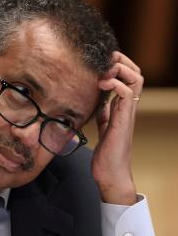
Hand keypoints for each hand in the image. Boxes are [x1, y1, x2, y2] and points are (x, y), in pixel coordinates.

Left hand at [92, 51, 142, 204]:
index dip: (119, 65)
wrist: (111, 174)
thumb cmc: (108, 153)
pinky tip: (100, 86)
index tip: (102, 64)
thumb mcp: (104, 127)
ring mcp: (127, 113)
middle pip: (136, 73)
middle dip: (121, 61)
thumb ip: (105, 114)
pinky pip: (125, 94)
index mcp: (123, 108)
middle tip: (105, 61)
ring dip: (119, 69)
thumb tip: (102, 103)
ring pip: (135, 80)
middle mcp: (128, 108)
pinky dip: (114, 84)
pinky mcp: (122, 120)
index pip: (129, 78)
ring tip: (103, 73)